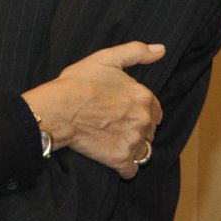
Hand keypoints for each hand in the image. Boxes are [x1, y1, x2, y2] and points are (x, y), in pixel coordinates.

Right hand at [22, 41, 164, 178]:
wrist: (59, 109)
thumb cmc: (79, 82)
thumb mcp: (107, 59)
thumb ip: (136, 52)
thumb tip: (161, 50)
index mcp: (144, 97)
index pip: (155, 111)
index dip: (139, 110)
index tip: (122, 111)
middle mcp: (143, 121)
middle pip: (149, 131)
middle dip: (136, 129)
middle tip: (113, 125)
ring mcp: (133, 141)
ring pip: (142, 151)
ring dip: (131, 148)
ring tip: (111, 140)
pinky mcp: (121, 160)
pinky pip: (130, 170)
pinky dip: (123, 167)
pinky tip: (110, 157)